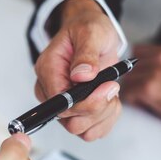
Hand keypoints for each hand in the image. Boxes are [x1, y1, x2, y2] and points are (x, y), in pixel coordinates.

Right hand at [35, 0, 121, 140]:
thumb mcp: (91, 32)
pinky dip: (107, 119)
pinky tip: (112, 100)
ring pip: (82, 130)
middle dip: (98, 108)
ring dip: (104, 115)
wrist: (93, 34)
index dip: (86, 102)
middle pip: (70, 121)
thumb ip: (86, 54)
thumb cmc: (88, 29)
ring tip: (112, 91)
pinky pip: (91, 130)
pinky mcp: (77, 112)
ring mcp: (63, 105)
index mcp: (48, 71)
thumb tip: (81, 75)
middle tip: (112, 86)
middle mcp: (51, 92)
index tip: (108, 86)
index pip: (60, 103)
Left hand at [121, 44, 160, 130]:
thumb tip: (147, 67)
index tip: (138, 76)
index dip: (136, 67)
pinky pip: (128, 94)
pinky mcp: (148, 88)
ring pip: (127, 80)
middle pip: (129, 67)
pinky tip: (146, 105)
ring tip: (146, 100)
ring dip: (132, 91)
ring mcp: (154, 72)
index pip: (137, 52)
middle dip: (133, 80)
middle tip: (141, 93)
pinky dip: (133, 101)